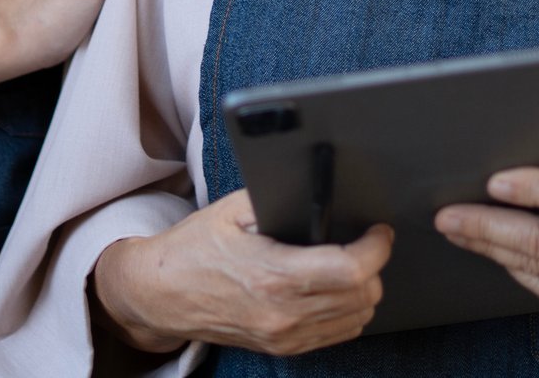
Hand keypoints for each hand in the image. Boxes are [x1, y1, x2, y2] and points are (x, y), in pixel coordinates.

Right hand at [92, 190, 391, 355]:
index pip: (351, 270)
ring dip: (364, 290)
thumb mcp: (234, 210)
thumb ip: (280, 199)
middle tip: (366, 242)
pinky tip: (336, 288)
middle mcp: (282, 313)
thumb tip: (321, 190)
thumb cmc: (193, 248)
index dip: (376, 248)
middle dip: (374, 265)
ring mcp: (283, 335)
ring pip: (357, 319)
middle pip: (363, 296)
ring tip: (352, 263)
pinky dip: (348, 311)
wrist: (159, 296)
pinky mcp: (282, 347)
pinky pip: (337, 334)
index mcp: (273, 274)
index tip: (379, 231)